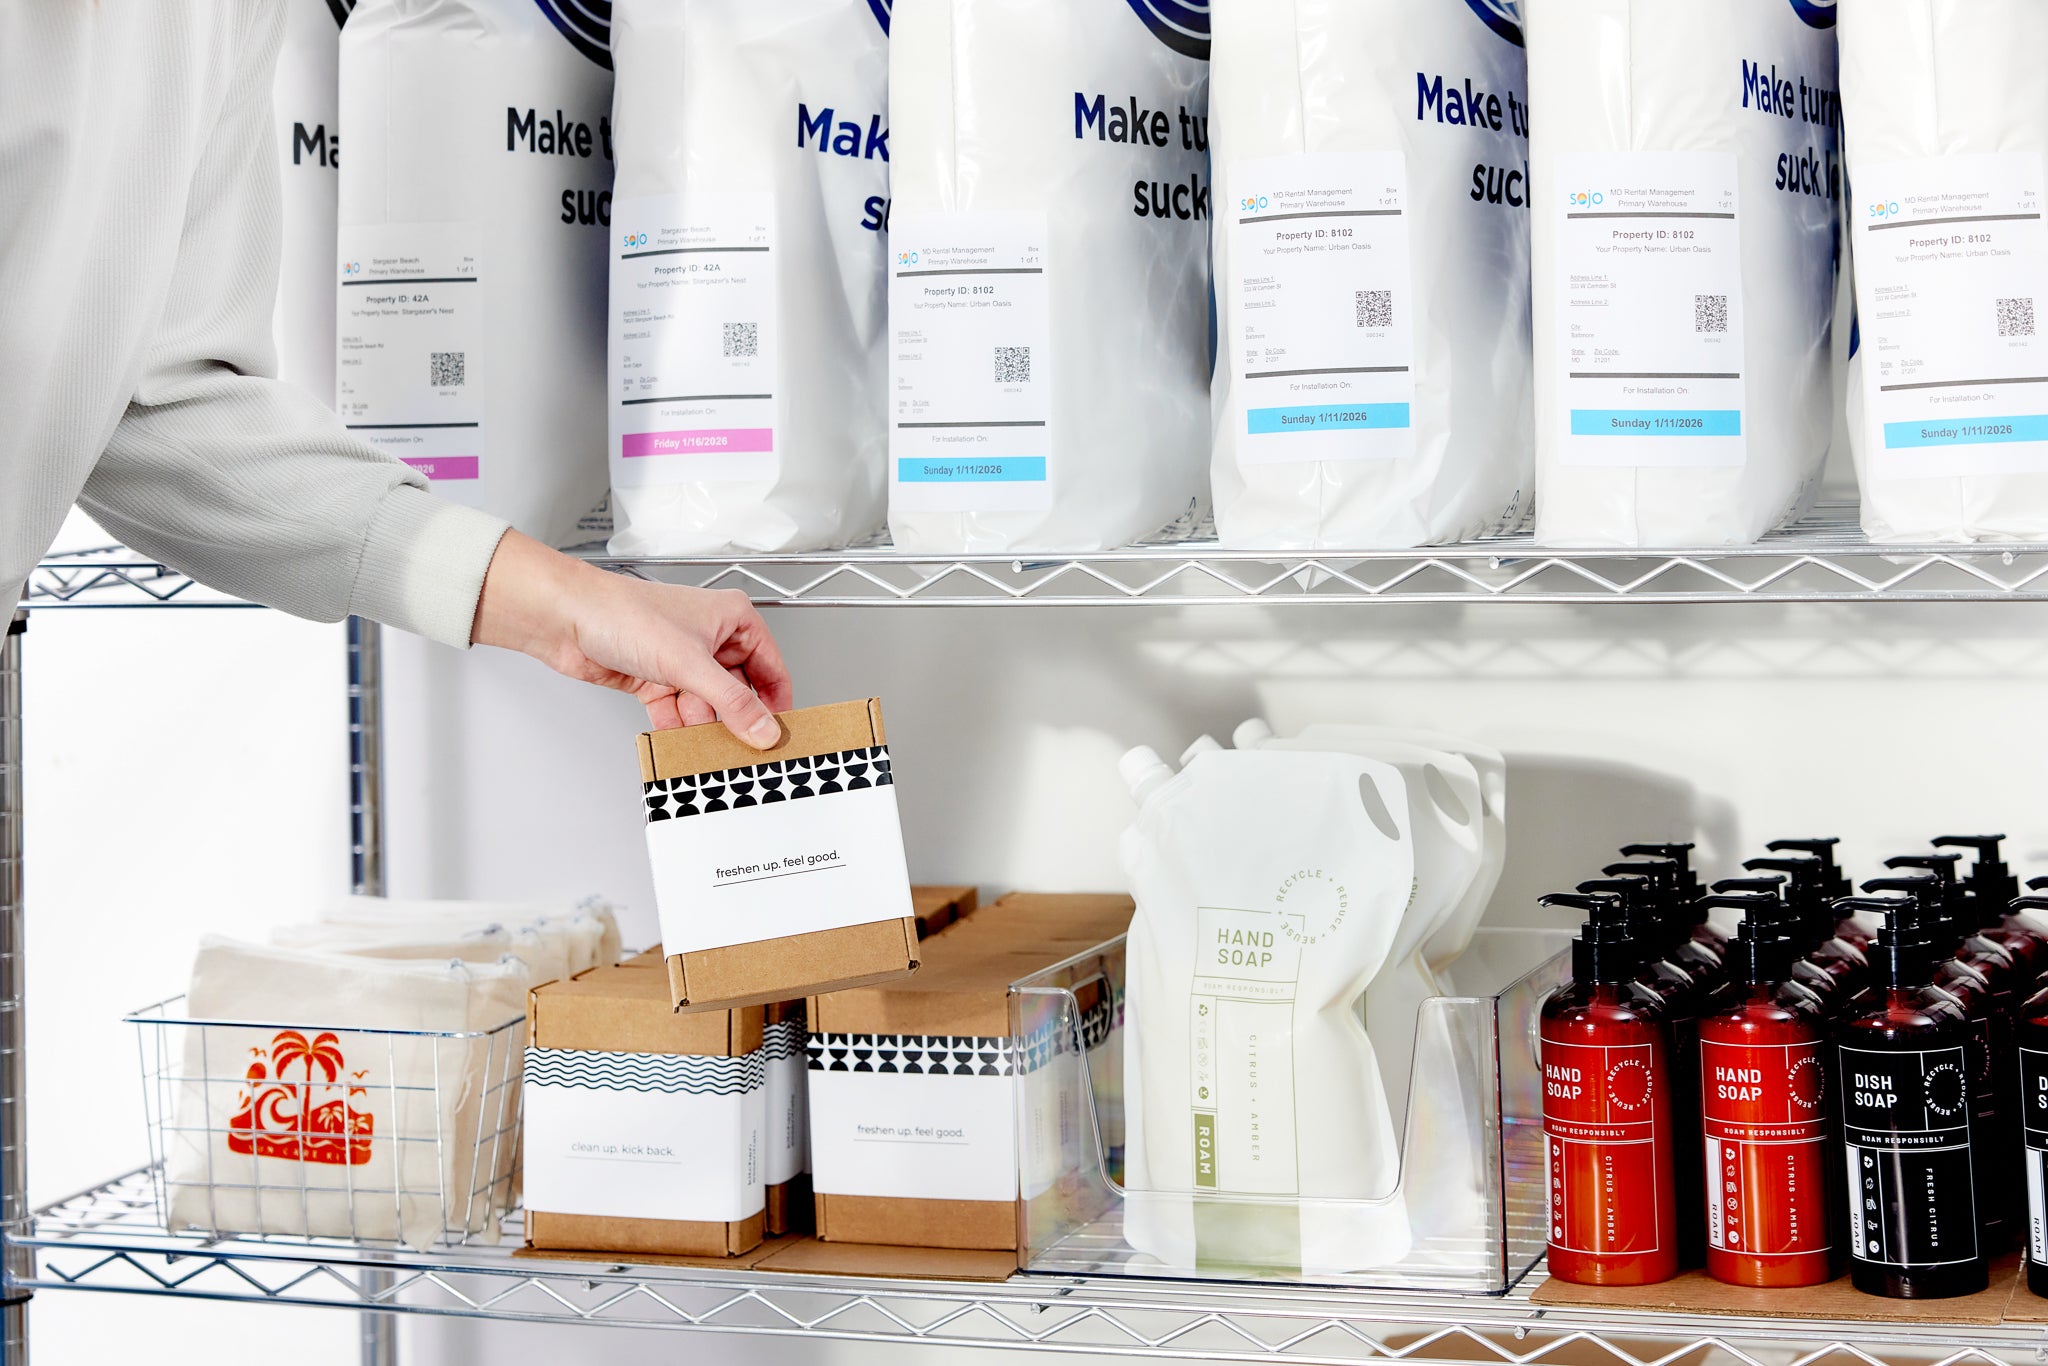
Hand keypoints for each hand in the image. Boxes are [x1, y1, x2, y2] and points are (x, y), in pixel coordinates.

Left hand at [470, 531, 792, 745]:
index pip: (771, 667)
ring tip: (710, 753)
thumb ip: (731, 702)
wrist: (564, 619)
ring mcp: (681, 660)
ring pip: (706, 706)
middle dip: (736, 721)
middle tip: (746, 752)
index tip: (779, 734)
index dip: (776, 702)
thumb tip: (763, 729)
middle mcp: (709, 638)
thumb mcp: (689, 663)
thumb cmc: (621, 612)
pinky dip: (678, 730)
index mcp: (732, 619)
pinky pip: (678, 712)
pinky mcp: (656, 679)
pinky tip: (679, 744)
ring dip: (704, 729)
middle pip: (738, 691)